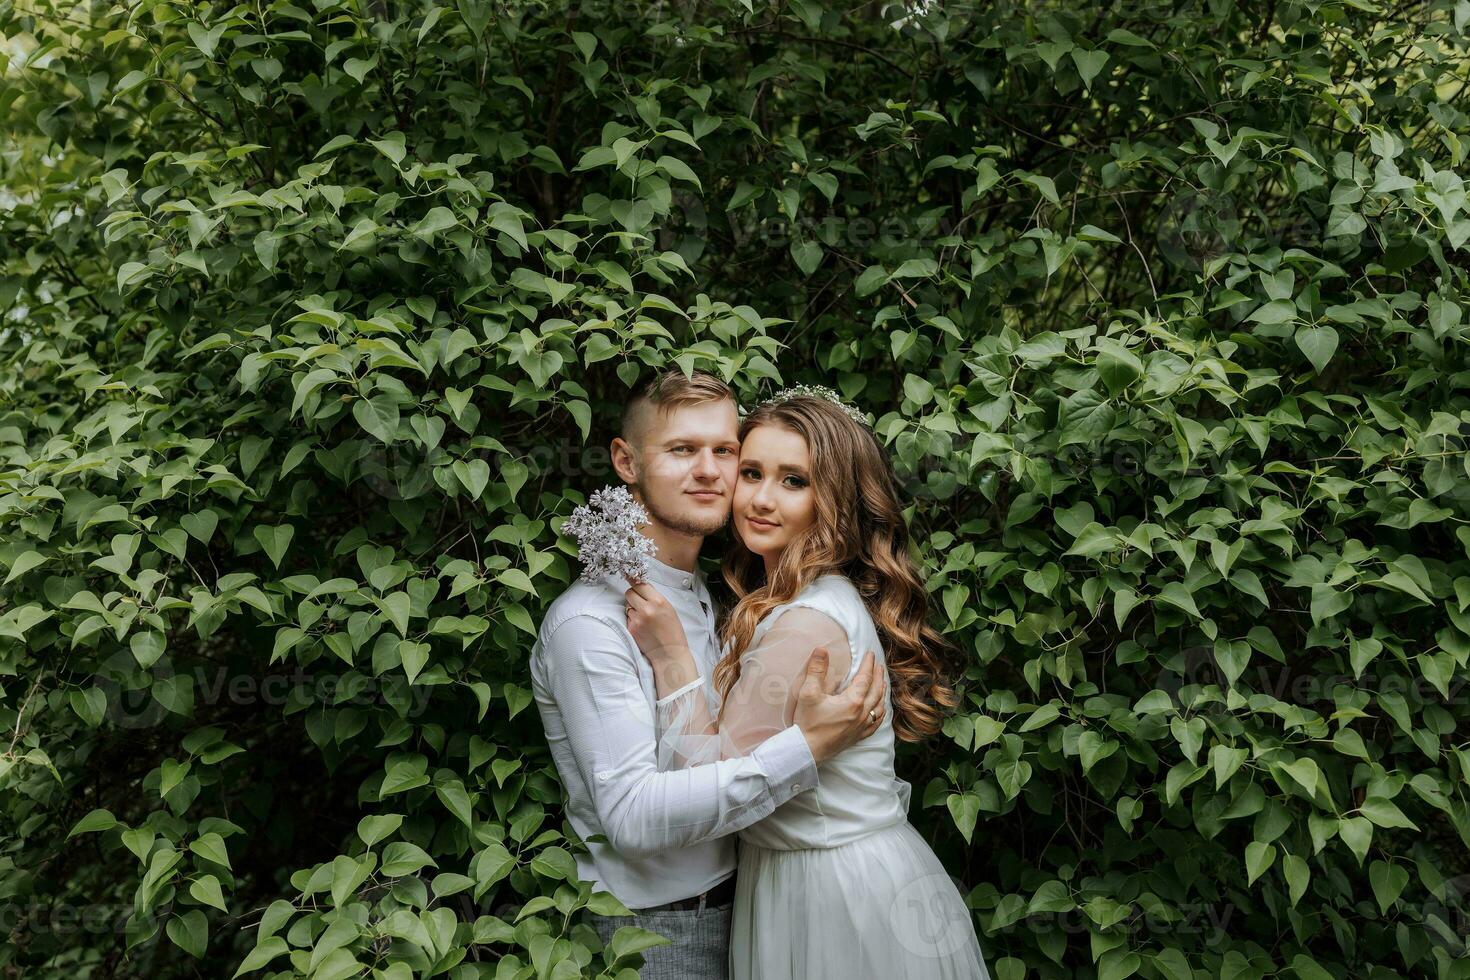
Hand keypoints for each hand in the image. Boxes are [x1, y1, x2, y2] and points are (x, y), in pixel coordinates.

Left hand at [624, 583, 692, 666]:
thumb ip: (655, 598)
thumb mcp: (669, 609)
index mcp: (659, 601)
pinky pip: (628, 618)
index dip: (635, 582)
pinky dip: (633, 619)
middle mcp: (646, 609)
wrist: (670, 653)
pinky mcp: (631, 629)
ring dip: (632, 608)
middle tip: (639, 601)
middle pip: (629, 592)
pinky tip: (642, 626)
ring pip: (627, 605)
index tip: (630, 578)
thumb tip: (641, 588)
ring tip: (644, 617)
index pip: (640, 585)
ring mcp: (637, 619)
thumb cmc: (673, 631)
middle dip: (633, 595)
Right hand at [792, 648, 886, 763]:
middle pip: (876, 691)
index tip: (870, 654)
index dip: (868, 664)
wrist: (808, 751)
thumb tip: (822, 649)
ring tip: (882, 683)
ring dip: (881, 693)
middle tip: (878, 665)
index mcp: (853, 701)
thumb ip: (816, 670)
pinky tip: (879, 710)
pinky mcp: (858, 736)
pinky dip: (880, 713)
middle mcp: (862, 713)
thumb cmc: (808, 723)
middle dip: (878, 676)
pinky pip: (875, 723)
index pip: (865, 678)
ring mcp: (861, 726)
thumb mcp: (808, 693)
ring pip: (879, 706)